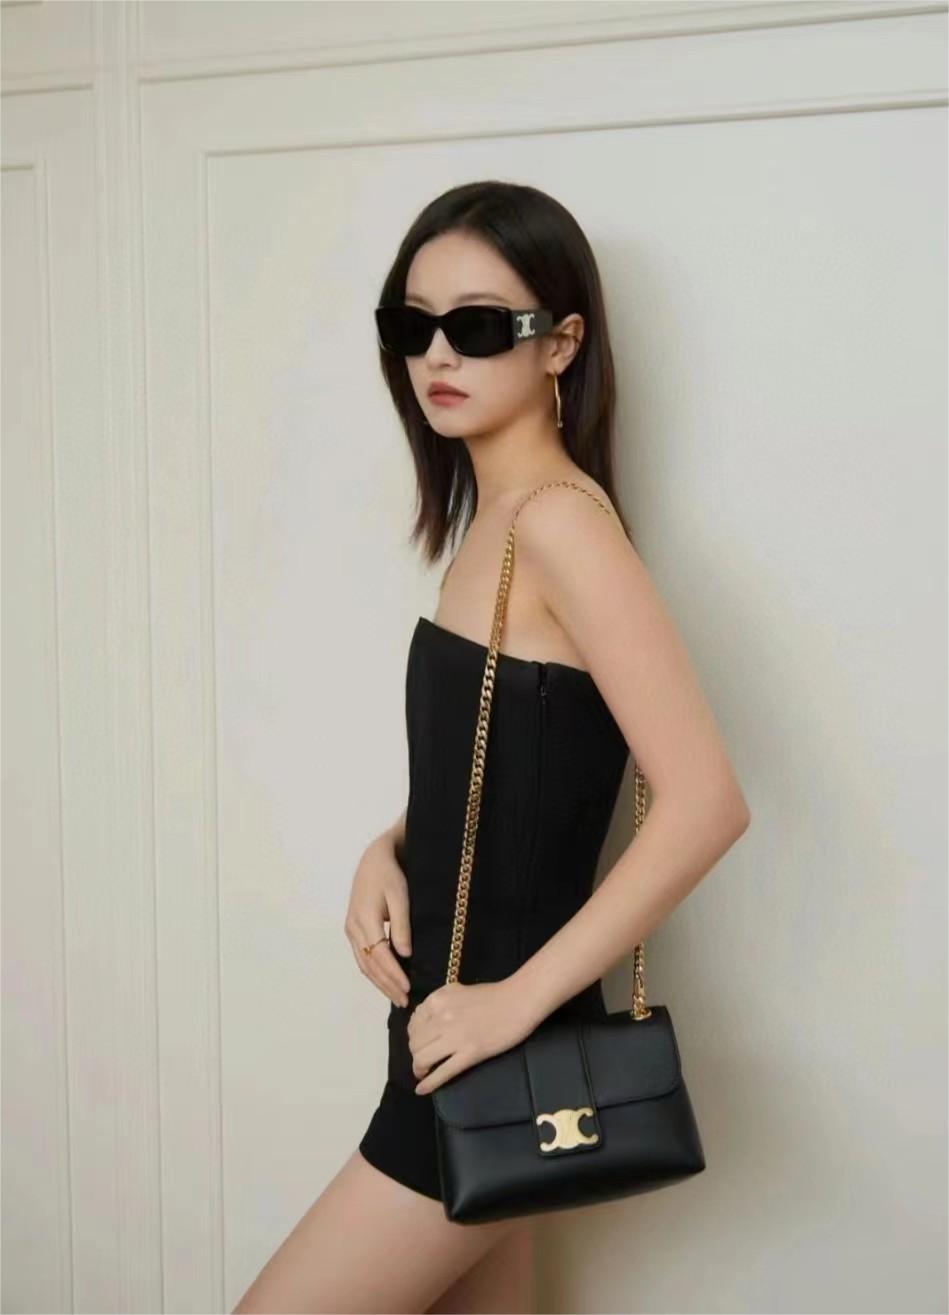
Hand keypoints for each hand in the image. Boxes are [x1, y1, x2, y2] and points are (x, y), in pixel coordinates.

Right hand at [344, 827, 411, 1006]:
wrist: (374, 859)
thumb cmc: (391, 875)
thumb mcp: (400, 896)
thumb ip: (401, 925)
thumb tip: (405, 955)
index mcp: (364, 918)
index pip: (379, 954)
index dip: (393, 973)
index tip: (407, 988)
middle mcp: (353, 928)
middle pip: (369, 964)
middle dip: (387, 985)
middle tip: (404, 1001)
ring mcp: (351, 930)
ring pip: (363, 964)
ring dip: (379, 983)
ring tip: (396, 997)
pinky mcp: (353, 930)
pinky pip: (362, 957)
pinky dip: (373, 972)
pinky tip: (386, 981)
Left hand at [407, 979, 534, 1095]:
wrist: (518, 1001)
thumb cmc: (492, 995)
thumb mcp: (457, 991)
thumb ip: (438, 1003)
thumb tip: (423, 1019)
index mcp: (437, 1000)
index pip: (414, 1024)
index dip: (415, 1037)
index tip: (421, 1043)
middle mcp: (441, 1017)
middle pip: (415, 1043)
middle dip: (416, 1053)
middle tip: (423, 1059)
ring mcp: (455, 1037)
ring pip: (423, 1058)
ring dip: (419, 1068)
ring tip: (424, 1071)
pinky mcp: (469, 1054)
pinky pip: (442, 1072)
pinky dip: (429, 1084)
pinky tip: (422, 1090)